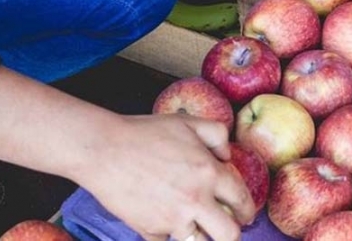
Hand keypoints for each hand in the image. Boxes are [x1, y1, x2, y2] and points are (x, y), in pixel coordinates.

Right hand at [75, 113, 255, 240]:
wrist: (103, 149)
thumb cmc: (144, 132)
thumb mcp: (187, 122)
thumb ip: (217, 134)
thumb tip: (228, 157)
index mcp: (208, 173)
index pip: (242, 201)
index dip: (248, 210)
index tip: (246, 214)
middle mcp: (195, 201)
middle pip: (229, 235)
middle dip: (232, 232)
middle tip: (228, 227)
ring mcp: (171, 220)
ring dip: (199, 234)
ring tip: (194, 223)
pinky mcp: (149, 231)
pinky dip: (166, 233)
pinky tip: (162, 219)